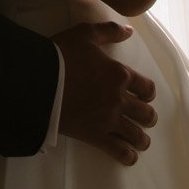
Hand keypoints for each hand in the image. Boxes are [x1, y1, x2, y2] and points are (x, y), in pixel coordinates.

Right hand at [54, 21, 156, 165]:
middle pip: (145, 113)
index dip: (149, 92)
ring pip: (136, 135)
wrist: (39, 81)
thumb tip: (129, 31)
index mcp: (119, 74)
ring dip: (142, 139)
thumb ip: (109, 31)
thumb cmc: (61, 55)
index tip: (146, 95)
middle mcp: (119, 99)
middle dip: (148, 117)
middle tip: (146, 119)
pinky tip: (129, 157)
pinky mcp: (94, 136)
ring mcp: (108, 120)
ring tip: (141, 141)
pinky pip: (118, 151)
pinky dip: (127, 156)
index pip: (146, 87)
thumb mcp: (85, 34)